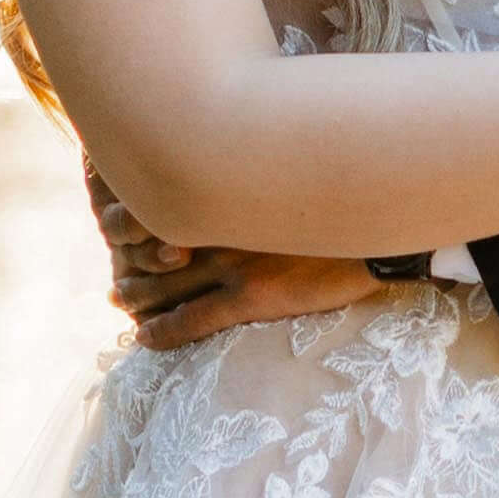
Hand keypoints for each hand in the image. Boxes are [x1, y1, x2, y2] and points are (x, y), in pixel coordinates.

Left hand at [88, 164, 390, 348]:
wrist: (382, 216)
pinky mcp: (251, 295)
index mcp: (222, 186)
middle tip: (116, 282)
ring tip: (123, 305)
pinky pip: (191, 320)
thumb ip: (253, 165)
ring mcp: (231, 260)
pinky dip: (162, 331)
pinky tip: (145, 338)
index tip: (118, 227)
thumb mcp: (288, 161)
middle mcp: (218, 221)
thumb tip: (237, 159)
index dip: (128, 219)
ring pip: (162, 287)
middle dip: (127, 265)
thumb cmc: (340, 184)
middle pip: (148, 248)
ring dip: (135, 299)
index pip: (154, 202)